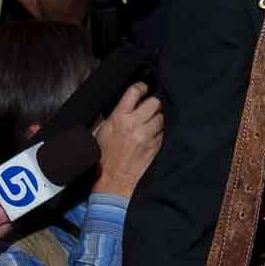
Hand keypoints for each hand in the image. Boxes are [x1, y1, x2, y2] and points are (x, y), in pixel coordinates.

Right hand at [91, 82, 163, 197]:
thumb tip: (125, 100)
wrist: (113, 178)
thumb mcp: (101, 129)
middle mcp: (135, 125)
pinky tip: (151, 134)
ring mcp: (147, 136)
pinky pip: (163, 132)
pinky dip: (159, 131)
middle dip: (152, 103)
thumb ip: (113, 113)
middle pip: (154, 102)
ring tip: (149, 122)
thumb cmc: (104, 155)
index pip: (134, 92)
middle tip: (148, 107)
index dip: (141, 87)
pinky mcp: (155, 146)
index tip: (143, 88)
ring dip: (157, 118)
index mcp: (119, 118)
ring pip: (161, 117)